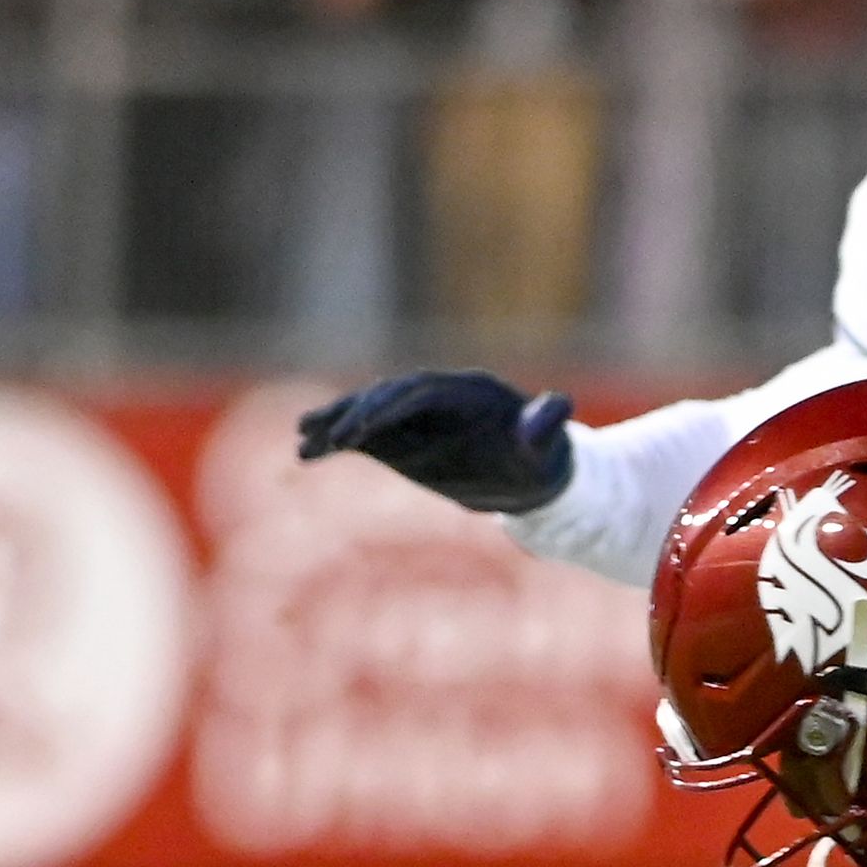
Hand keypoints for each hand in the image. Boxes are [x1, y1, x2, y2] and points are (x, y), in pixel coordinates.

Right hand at [296, 369, 575, 512]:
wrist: (530, 476)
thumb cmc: (540, 460)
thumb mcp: (546, 447)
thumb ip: (545, 426)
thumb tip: (562, 406)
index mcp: (461, 391)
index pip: (414, 392)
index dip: (385, 407)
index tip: (360, 432)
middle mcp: (430, 398)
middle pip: (382, 398)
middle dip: (352, 415)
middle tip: (326, 438)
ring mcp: (412, 418)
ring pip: (364, 415)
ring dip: (332, 425)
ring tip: (303, 441)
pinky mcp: (400, 439)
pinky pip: (361, 437)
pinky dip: (334, 443)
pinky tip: (307, 454)